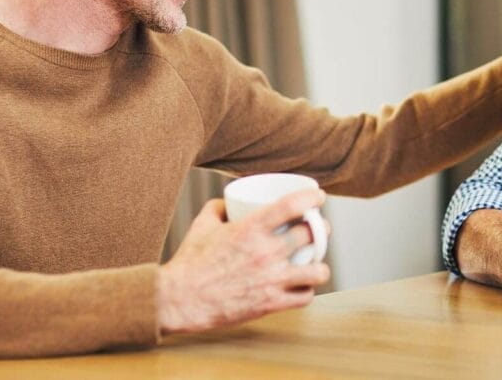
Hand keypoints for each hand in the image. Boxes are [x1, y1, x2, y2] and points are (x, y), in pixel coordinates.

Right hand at [157, 189, 330, 334]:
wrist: (179, 300)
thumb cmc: (189, 261)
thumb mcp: (202, 225)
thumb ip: (218, 207)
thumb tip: (229, 201)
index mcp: (251, 228)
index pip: (293, 205)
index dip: (312, 198)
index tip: (319, 198)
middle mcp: (266, 252)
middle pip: (312, 235)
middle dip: (322, 230)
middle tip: (319, 231)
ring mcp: (271, 279)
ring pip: (318, 271)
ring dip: (321, 266)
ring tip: (317, 264)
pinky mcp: (270, 303)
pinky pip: (304, 297)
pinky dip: (307, 291)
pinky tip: (303, 287)